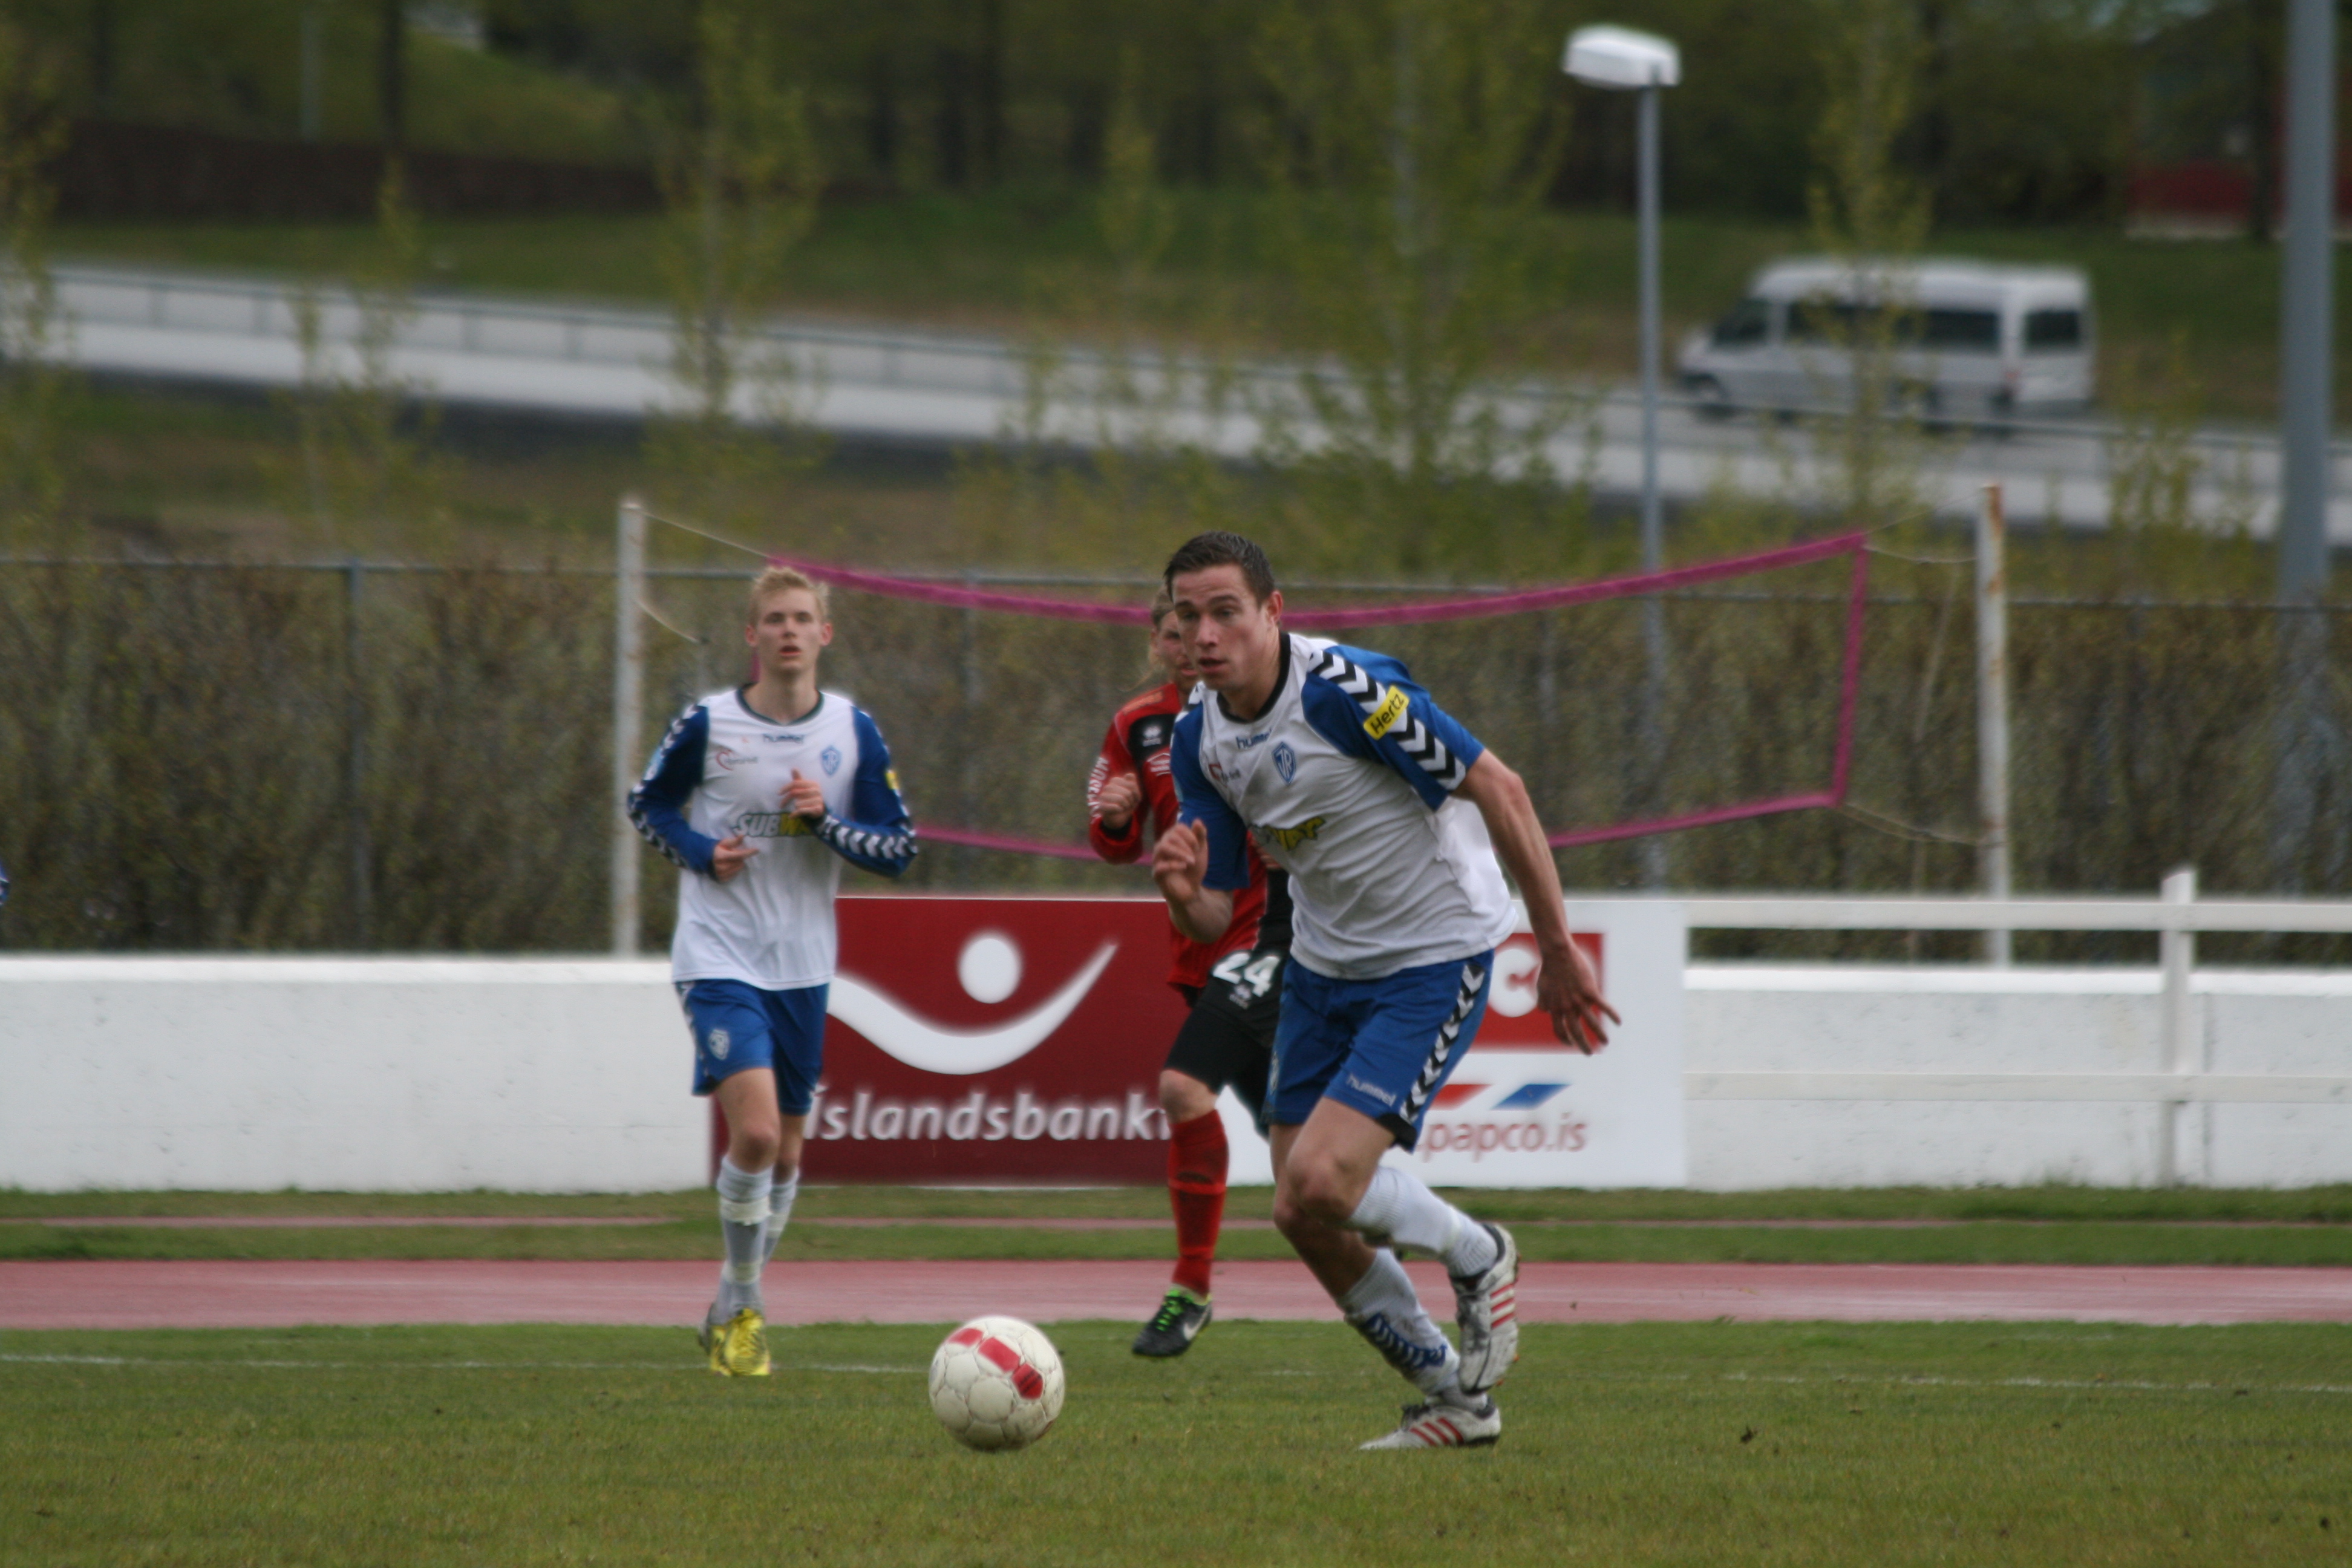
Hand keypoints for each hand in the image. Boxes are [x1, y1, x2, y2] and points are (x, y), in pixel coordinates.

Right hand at [711, 833, 758, 882]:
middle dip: (740, 858)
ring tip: (731, 860)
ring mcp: (721, 874)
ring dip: (737, 864)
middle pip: (740, 862)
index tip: (757, 850)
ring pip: (738, 869)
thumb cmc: (716, 849)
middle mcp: (721, 867)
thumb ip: (734, 841)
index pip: (739, 855)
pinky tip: (729, 866)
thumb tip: (742, 835)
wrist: (704, 859)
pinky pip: (734, 874)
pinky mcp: (721, 879)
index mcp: (721, 856)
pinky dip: (734, 870)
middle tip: (734, 854)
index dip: (748, 852)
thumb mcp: (724, 843)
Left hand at [783, 769, 825, 820]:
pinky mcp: (818, 809)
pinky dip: (795, 814)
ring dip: (794, 807)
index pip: (795, 783)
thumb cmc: (808, 797)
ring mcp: (818, 800)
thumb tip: (793, 768)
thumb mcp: (803, 788)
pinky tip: (791, 816)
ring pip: (798, 803)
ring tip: (795, 808)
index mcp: (813, 783)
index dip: (785, 788)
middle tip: (781, 805)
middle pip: (795, 793)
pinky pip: (802, 811)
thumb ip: (798, 779)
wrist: (818, 810)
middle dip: (786, 800)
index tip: (778, 793)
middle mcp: (817, 791)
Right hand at [1094, 773, 1141, 832]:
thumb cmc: (1127, 804)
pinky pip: (1116, 807)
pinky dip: (1120, 810)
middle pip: (1128, 792)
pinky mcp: (1102, 806)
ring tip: (1123, 807)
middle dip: (1131, 801)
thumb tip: (1130, 775)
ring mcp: (1103, 796)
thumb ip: (1133, 785)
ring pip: (1121, 799)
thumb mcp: (1135, 795)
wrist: (1119, 818)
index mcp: (1115, 781)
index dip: (1135, 793)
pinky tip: (1118, 811)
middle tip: (1127, 804)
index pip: (1132, 785)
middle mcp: (1108, 786)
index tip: (1132, 798)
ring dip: (1126, 806)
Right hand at [1151, 819, 1208, 905]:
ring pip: (1162, 847)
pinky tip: (1184, 867)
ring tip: (1191, 860)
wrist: (1192, 890)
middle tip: (1195, 854)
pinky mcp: (1157, 875)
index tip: (1198, 846)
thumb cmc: (1194, 868)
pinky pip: (1159, 866)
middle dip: (1185, 844)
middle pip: (1169, 836)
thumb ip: (1200, 836)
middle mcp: (1163, 847)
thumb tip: (1197, 820)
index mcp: (1173, 839)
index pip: (1177, 828)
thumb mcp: (1201, 851)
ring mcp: (1158, 860)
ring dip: (1179, 852)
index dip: (1189, 835)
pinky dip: (1173, 865)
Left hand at [1537, 936, 1620, 1054]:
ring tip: (1605, 1043)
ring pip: (1591, 1023)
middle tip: (1589, 1053)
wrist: (1558, 954)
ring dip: (1600, 1035)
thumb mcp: (1541, 989)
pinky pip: (1603, 1006)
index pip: (1559, 1030)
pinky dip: (1612, 1015)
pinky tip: (1618, 1022)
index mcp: (1554, 1009)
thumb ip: (1543, 1002)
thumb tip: (1544, 1011)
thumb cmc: (1549, 970)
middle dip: (1583, 1046)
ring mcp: (1579, 1000)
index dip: (1565, 1039)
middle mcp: (1566, 1008)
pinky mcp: (1590, 991)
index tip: (1571, 1043)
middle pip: (1575, 1033)